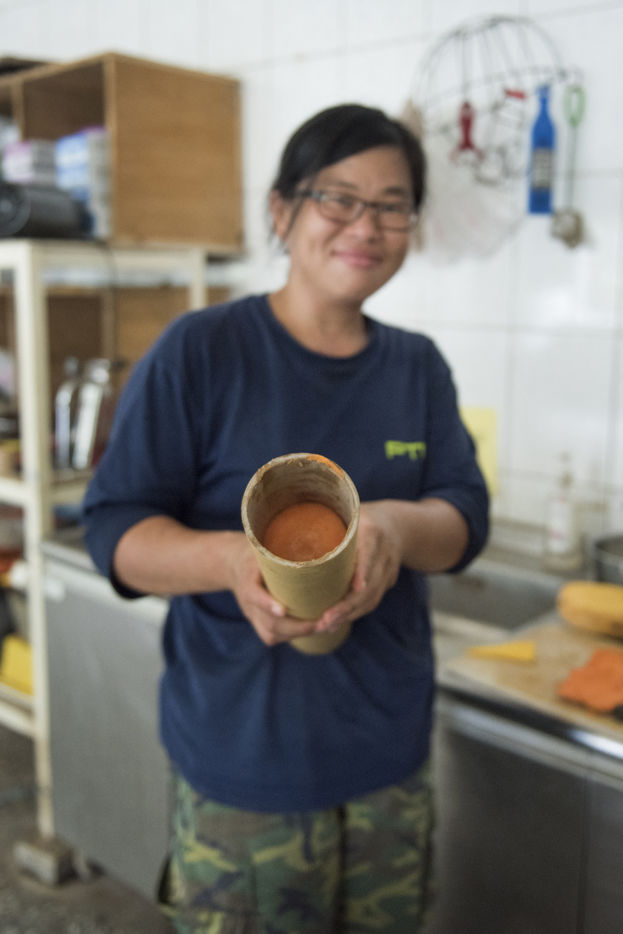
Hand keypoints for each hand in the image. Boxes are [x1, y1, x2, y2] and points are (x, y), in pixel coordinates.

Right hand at [226, 535, 318, 646]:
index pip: (254, 594)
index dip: (266, 603)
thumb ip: (275, 542)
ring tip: (325, 625)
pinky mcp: (257, 622)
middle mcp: (247, 602)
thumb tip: (305, 530)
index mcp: (246, 578)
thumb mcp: (260, 543)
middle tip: (323, 621)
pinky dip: (293, 636)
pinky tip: (315, 629)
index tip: (281, 610)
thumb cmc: (253, 550)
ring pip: (272, 634)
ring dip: (299, 633)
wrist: (232, 564)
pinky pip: (272, 636)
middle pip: (269, 623)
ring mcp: (251, 615)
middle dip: (297, 626)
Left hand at [315, 501, 401, 634]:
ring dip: (349, 614)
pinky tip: (337, 622)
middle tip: (325, 619)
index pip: (369, 553)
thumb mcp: (350, 511)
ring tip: (326, 626)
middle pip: (370, 584)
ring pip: (372, 597)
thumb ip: (327, 519)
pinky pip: (373, 601)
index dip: (364, 571)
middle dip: (348, 605)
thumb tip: (289, 527)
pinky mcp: (388, 582)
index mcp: (372, 531)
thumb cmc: (361, 517)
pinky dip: (355, 613)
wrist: (399, 526)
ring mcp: (388, 569)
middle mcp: (384, 552)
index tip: (356, 588)